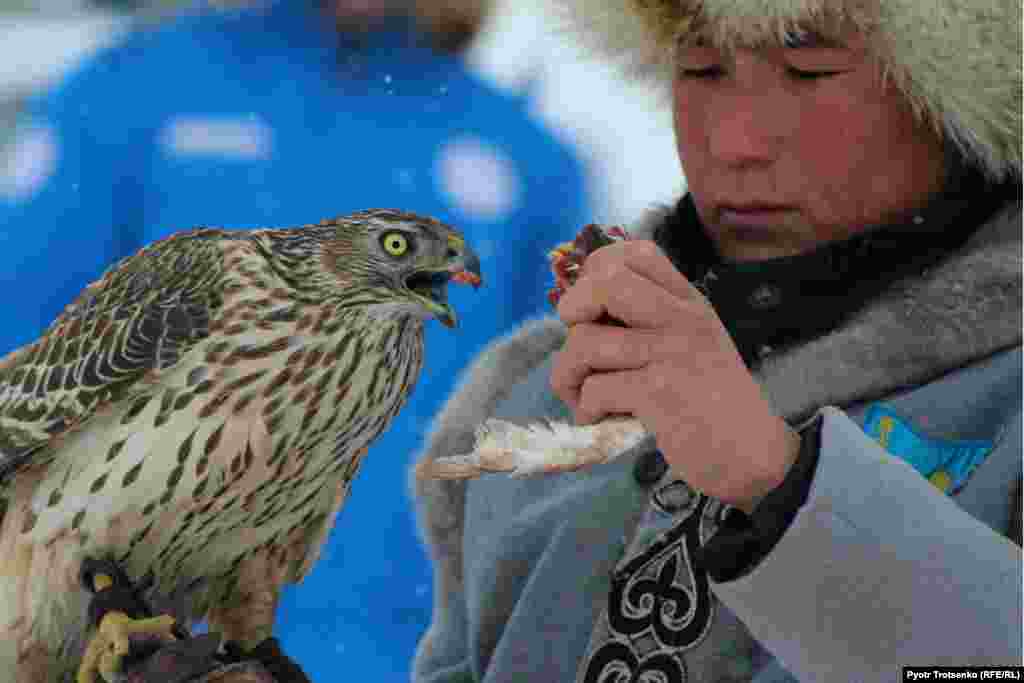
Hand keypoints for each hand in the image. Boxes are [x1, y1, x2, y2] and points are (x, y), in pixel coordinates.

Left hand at [550, 239, 799, 512]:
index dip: (598, 270)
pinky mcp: (658, 393)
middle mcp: (681, 318)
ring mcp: (671, 353)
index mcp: (688, 302)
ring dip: (568, 376)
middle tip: (580, 344)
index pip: (636, 252)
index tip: (592, 307)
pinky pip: (595, 387)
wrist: (751, 456)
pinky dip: (586, 409)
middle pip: (605, 282)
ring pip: (585, 342)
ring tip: (582, 397)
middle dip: (573, 309)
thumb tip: (579, 307)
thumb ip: (650, 321)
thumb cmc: (711, 403)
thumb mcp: (691, 345)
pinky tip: (600, 419)